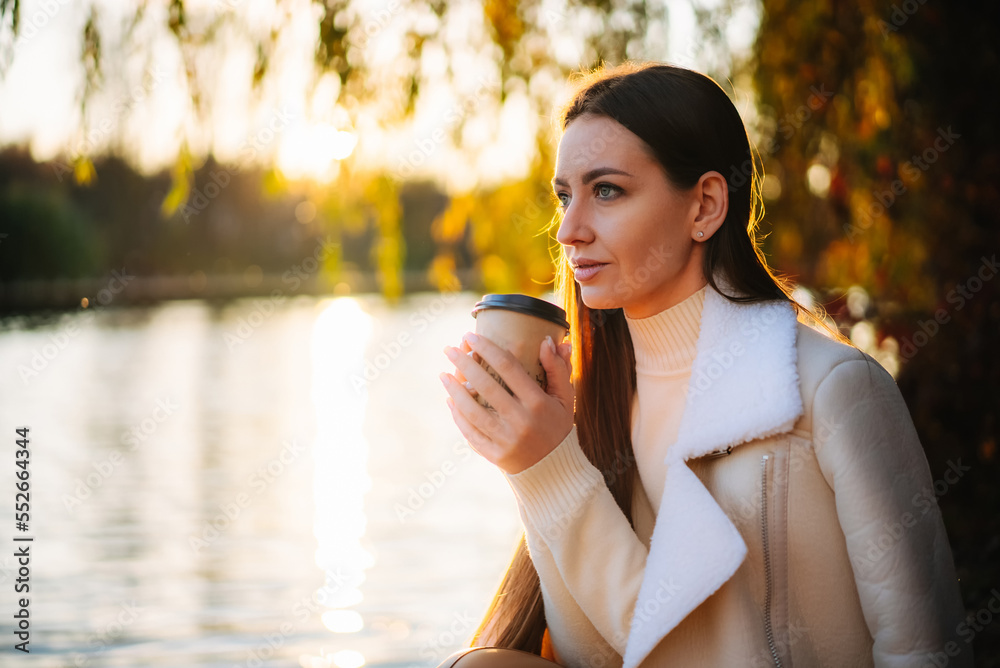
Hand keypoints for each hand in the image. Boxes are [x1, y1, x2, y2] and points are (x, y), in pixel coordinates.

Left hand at [440, 332, 573, 473]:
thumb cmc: (557, 426)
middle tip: (449, 350)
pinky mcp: (495, 455)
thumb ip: (558, 368)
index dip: (487, 349)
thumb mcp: (564, 398)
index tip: (471, 336)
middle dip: (464, 364)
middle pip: (486, 386)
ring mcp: (506, 439)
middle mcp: (521, 421)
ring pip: (472, 410)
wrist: (555, 470)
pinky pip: (470, 432)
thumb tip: (547, 340)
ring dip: (454, 390)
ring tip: (444, 374)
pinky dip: (458, 416)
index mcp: (538, 403)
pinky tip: (450, 400)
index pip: (508, 367)